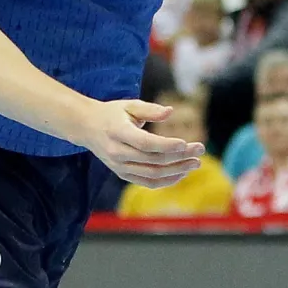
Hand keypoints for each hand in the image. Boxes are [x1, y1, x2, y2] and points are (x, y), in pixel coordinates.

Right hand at [78, 98, 204, 187]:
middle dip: (180, 157)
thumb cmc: (112, 113)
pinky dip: (166, 180)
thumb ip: (150, 109)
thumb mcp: (128, 105)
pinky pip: (147, 183)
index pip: (146, 144)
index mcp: (117, 132)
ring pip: (152, 175)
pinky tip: (181, 173)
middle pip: (153, 161)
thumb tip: (171, 112)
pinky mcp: (122, 174)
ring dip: (177, 171)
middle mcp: (117, 152)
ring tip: (195, 163)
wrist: (86, 127)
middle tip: (200, 150)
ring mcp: (119, 166)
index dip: (167, 146)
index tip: (186, 143)